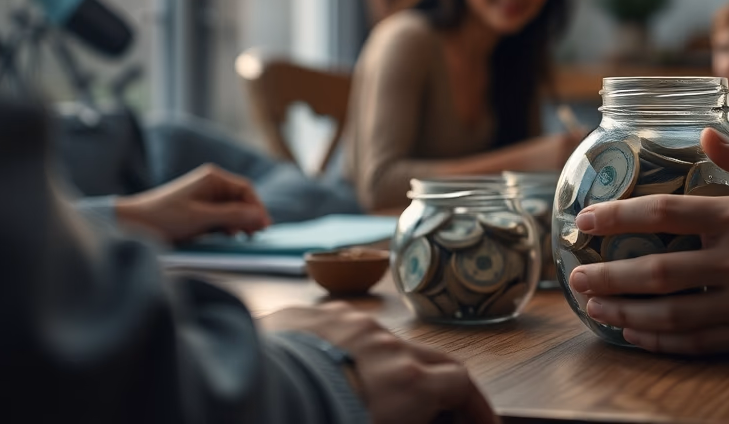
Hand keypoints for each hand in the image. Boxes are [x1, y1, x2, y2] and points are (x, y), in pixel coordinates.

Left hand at [115, 164, 270, 242]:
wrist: (132, 225)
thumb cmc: (165, 218)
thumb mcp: (202, 218)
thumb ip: (234, 216)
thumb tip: (260, 217)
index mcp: (213, 178)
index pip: (246, 190)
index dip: (257, 208)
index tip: (264, 227)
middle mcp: (210, 184)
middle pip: (241, 199)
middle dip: (249, 216)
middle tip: (255, 236)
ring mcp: (204, 197)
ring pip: (231, 209)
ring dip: (238, 223)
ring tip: (241, 238)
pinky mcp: (197, 210)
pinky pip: (220, 216)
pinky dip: (226, 226)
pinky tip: (227, 237)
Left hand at [261, 303, 495, 423]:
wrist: (247, 398)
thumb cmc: (317, 421)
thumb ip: (406, 418)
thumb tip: (415, 416)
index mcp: (407, 383)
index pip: (460, 384)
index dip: (474, 406)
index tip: (480, 423)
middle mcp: (385, 344)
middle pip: (430, 358)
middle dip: (442, 383)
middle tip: (443, 408)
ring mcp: (347, 323)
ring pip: (383, 341)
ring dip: (390, 365)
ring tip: (375, 392)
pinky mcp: (310, 315)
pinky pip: (341, 329)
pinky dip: (348, 349)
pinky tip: (332, 368)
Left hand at [568, 129, 728, 353]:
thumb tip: (707, 132)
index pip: (667, 214)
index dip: (619, 216)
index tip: (585, 219)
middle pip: (657, 271)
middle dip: (608, 275)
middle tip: (574, 275)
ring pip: (670, 314)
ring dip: (624, 312)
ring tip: (593, 307)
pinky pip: (696, 343)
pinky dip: (659, 341)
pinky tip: (633, 334)